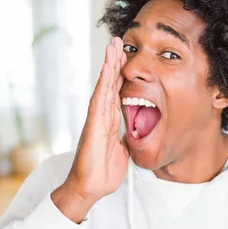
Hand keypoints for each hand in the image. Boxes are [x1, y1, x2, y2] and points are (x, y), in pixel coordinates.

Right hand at [52, 37, 127, 222]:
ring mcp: (96, 119)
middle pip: (109, 83)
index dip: (122, 74)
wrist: (89, 188)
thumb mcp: (123, 150)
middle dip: (114, 62)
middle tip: (119, 41)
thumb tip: (138, 131)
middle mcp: (102, 116)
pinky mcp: (93, 125)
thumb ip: (128, 137)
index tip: (127, 57)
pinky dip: (103, 83)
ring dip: (108, 66)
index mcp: (110, 121)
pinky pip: (99, 100)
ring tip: (112, 46)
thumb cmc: (103, 172)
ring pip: (103, 86)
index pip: (117, 92)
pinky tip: (107, 69)